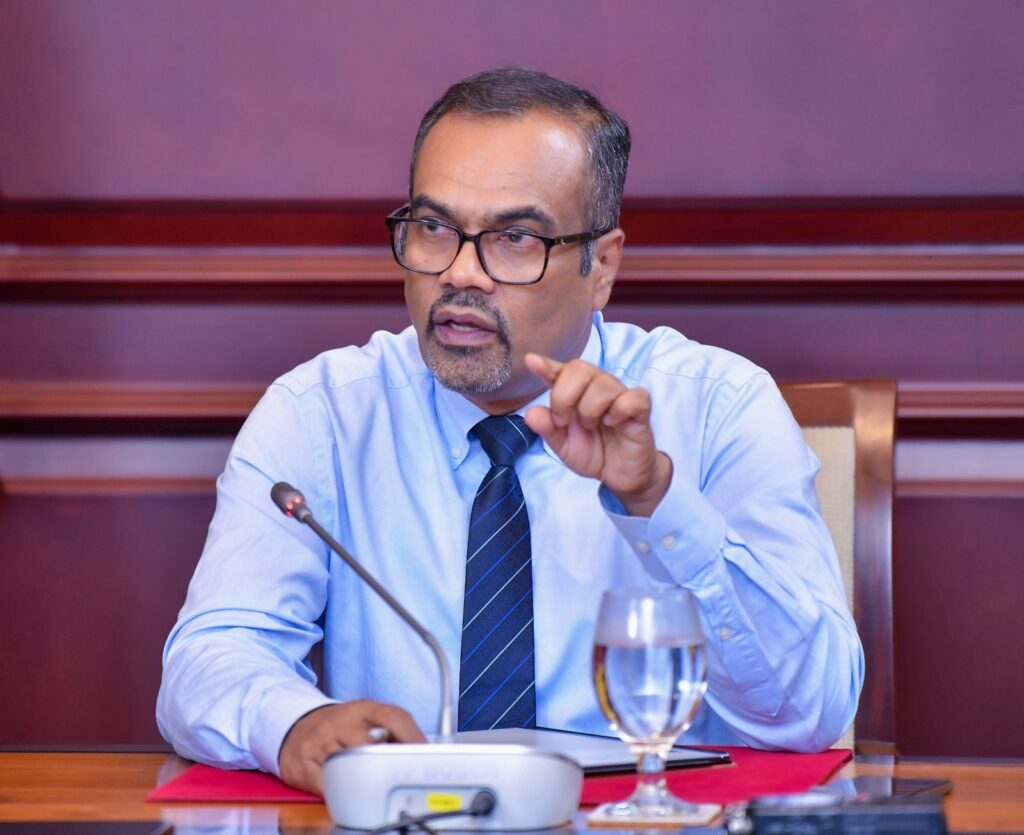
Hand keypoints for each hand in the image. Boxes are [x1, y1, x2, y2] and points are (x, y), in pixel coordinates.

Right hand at [278, 700, 425, 794]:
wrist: (296, 726)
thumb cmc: (341, 726)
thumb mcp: (366, 718)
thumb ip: (391, 730)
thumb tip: (421, 752)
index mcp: (362, 709)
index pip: (394, 716)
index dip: (413, 736)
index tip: (425, 753)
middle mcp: (340, 723)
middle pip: (369, 745)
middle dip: (385, 763)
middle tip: (399, 775)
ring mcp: (319, 743)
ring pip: (347, 765)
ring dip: (363, 779)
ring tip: (373, 785)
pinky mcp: (303, 765)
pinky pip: (326, 785)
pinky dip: (340, 792)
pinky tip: (347, 791)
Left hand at [523, 353, 671, 516]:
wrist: (620, 474)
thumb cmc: (593, 452)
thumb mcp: (563, 446)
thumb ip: (547, 429)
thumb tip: (530, 413)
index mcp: (575, 392)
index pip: (560, 371)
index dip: (546, 365)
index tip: (531, 361)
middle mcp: (596, 387)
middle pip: (580, 368)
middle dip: (564, 396)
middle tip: (563, 421)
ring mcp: (619, 395)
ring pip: (604, 383)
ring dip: (590, 409)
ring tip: (591, 427)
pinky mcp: (640, 409)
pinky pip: (633, 397)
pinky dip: (619, 411)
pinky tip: (614, 423)